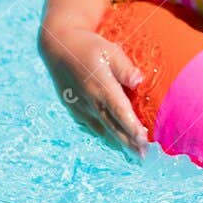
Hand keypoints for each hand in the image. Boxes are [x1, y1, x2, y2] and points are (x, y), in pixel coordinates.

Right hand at [39, 24, 147, 155]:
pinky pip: (92, 125)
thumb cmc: (88, 46)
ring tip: (133, 153)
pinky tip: (114, 140)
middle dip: (129, 142)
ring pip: (102, 129)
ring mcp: (80, 106)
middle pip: (113, 126)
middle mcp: (90, 101)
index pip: (120, 112)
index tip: (145, 141)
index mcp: (101, 86)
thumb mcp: (109, 50)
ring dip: (118, 142)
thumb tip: (139, 81)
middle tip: (143, 156)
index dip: (132, 128)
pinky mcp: (73, 108)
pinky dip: (104, 134)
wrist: (57, 46)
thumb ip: (125, 67)